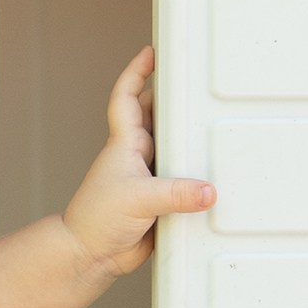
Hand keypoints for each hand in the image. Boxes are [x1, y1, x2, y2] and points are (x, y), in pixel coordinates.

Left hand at [62, 50, 214, 277]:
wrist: (91, 256)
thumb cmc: (97, 219)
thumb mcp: (139, 199)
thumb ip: (177, 193)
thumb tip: (210, 191)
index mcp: (124, 144)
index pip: (128, 97)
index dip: (137, 72)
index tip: (151, 51)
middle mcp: (137, 156)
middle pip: (157, 116)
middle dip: (173, 97)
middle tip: (196, 80)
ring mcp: (149, 177)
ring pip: (173, 147)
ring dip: (189, 137)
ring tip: (215, 121)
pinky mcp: (160, 200)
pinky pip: (183, 179)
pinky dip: (198, 174)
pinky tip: (217, 173)